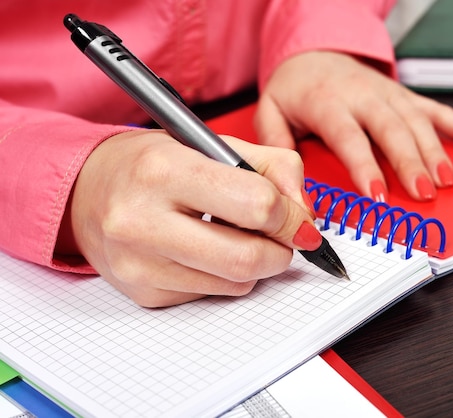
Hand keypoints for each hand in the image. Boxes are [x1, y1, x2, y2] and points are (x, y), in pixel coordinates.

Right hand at [58, 130, 317, 306]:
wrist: (87, 191)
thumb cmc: (151, 164)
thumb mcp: (212, 143)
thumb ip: (272, 167)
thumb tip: (305, 214)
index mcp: (164, 171)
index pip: (256, 205)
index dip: (291, 216)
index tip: (299, 220)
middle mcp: (142, 221)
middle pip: (247, 258)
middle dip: (281, 251)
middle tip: (283, 238)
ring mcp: (139, 264)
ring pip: (235, 284)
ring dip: (255, 264)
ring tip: (238, 235)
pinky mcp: (143, 293)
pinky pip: (212, 295)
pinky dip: (225, 276)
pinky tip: (207, 250)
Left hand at [255, 51, 452, 201]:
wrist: (313, 51)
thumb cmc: (294, 88)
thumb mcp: (269, 112)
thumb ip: (276, 145)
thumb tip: (290, 188)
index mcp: (328, 103)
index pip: (349, 137)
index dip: (365, 167)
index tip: (378, 195)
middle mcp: (363, 96)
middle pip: (391, 129)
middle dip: (410, 162)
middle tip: (423, 192)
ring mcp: (389, 94)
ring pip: (417, 121)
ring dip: (436, 150)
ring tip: (447, 180)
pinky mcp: (404, 95)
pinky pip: (436, 108)